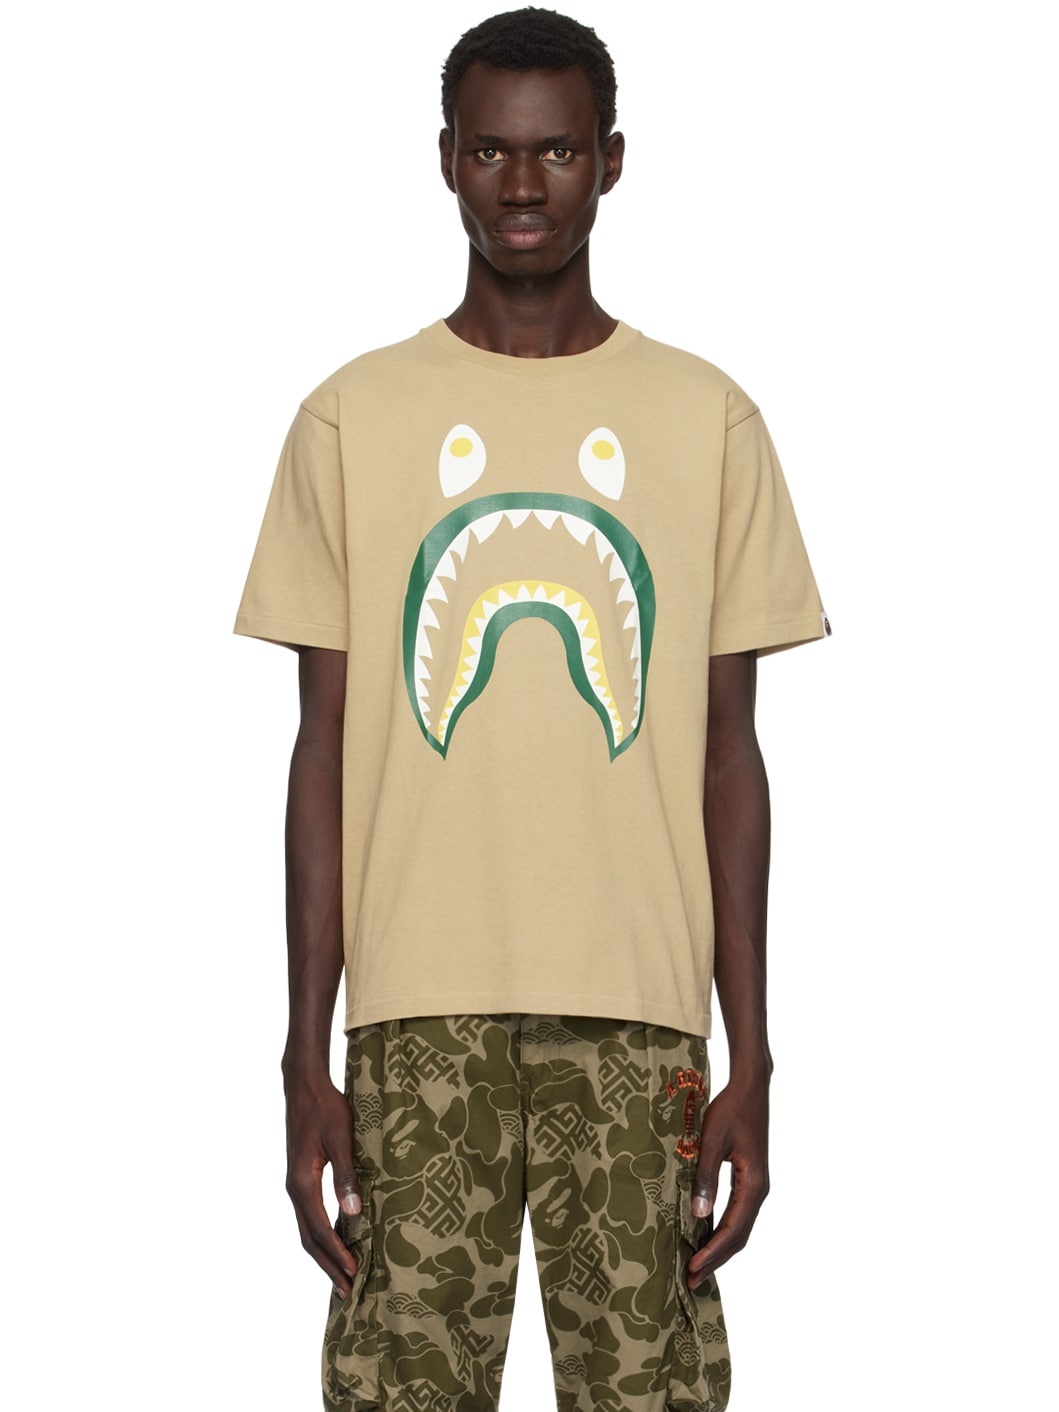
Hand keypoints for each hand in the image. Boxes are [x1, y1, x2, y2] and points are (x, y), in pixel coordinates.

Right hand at [284, 1071, 362, 1297]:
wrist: (303, 1086)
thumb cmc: (325, 1108)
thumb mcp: (340, 1138)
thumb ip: (346, 1174)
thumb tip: (353, 1213)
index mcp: (302, 1183)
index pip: (319, 1230)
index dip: (337, 1254)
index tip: (354, 1273)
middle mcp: (295, 1189)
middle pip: (308, 1239)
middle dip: (328, 1266)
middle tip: (347, 1291)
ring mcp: (295, 1184)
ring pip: (307, 1230)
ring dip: (324, 1255)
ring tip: (341, 1276)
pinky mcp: (300, 1178)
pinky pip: (309, 1216)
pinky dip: (320, 1236)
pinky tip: (336, 1241)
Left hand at [686, 1078, 769, 1288]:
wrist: (750, 1089)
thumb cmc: (731, 1110)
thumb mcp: (713, 1141)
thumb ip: (706, 1176)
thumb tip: (698, 1214)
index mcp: (753, 1185)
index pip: (733, 1230)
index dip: (712, 1252)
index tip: (692, 1269)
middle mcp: (758, 1191)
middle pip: (739, 1237)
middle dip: (715, 1259)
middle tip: (691, 1280)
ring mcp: (756, 1187)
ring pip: (739, 1228)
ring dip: (719, 1248)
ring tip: (697, 1266)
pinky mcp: (749, 1180)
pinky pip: (737, 1214)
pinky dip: (722, 1230)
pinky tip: (704, 1235)